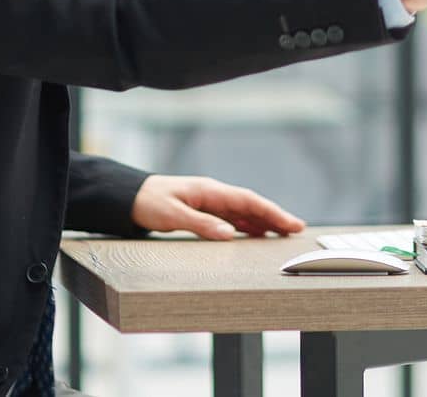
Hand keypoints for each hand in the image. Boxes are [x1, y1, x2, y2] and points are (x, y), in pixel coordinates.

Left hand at [130, 175, 304, 239]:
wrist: (129, 198)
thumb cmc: (149, 203)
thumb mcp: (172, 214)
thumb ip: (202, 224)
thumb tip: (230, 234)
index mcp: (211, 191)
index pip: (249, 201)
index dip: (272, 212)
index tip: (291, 223)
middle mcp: (214, 195)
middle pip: (251, 206)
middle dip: (275, 217)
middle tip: (296, 230)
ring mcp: (210, 202)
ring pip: (243, 213)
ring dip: (263, 222)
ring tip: (282, 235)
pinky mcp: (204, 211)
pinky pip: (232, 219)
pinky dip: (247, 226)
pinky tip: (255, 235)